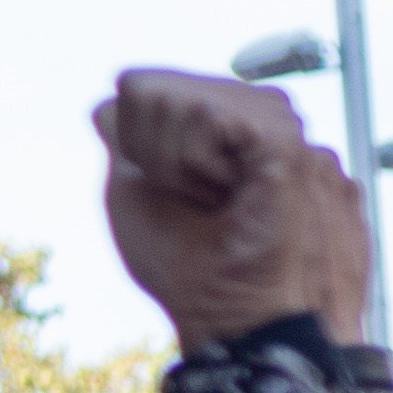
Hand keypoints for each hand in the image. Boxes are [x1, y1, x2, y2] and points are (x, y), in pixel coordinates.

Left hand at [95, 70, 364, 354]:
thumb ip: (122, 135)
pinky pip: (205, 116)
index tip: (169, 189)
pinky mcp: (284, 136)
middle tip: (193, 198)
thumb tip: (109, 100)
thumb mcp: (132, 188)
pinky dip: (194, 162)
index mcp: (219, 116)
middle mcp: (249, 109)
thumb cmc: (182, 259)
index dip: (133, 142)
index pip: (136, 86)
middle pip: (149, 87)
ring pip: (178, 99)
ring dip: (175, 161)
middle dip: (153, 150)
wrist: (223, 307)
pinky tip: (224, 192)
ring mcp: (272, 119)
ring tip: (214, 197)